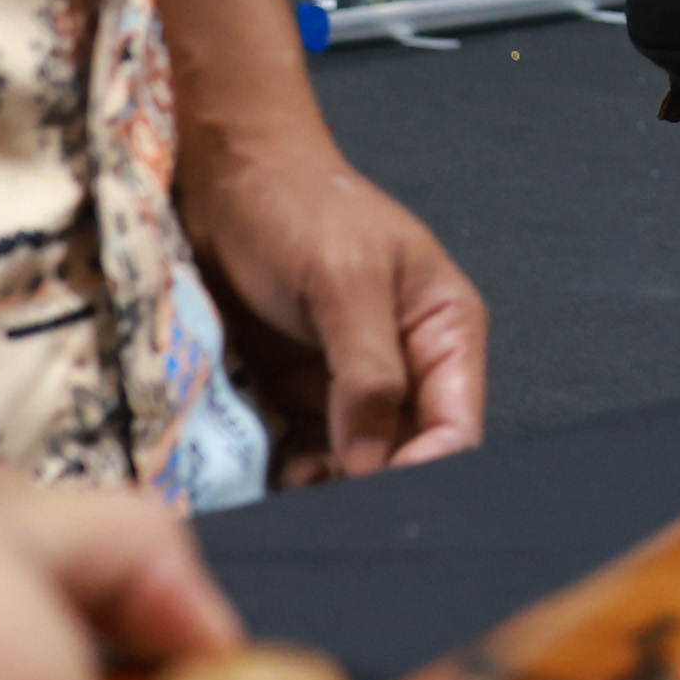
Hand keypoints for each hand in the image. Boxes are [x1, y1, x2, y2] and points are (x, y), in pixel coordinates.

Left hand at [179, 126, 487, 482]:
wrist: (224, 178)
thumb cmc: (297, 206)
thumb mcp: (344, 281)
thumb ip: (368, 373)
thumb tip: (372, 461)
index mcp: (443, 330)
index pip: (455, 425)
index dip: (424, 468)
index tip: (374, 494)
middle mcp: (405, 364)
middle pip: (406, 452)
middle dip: (371, 483)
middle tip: (328, 502)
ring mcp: (350, 381)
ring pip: (355, 461)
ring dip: (328, 484)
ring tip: (295, 488)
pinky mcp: (300, 391)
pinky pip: (305, 449)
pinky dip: (292, 469)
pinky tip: (273, 475)